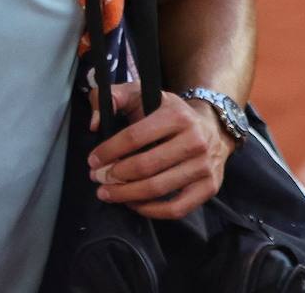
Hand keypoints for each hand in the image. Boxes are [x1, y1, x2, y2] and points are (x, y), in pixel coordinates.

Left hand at [86, 81, 234, 219]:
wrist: (211, 125)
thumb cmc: (168, 111)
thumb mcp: (142, 92)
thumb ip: (113, 96)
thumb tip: (95, 123)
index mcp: (176, 115)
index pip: (134, 137)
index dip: (109, 151)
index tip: (92, 160)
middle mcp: (194, 140)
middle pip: (145, 166)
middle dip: (114, 176)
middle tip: (97, 179)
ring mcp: (204, 166)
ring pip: (158, 188)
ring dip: (127, 195)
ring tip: (108, 193)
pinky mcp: (209, 187)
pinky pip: (177, 208)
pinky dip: (151, 211)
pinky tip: (133, 204)